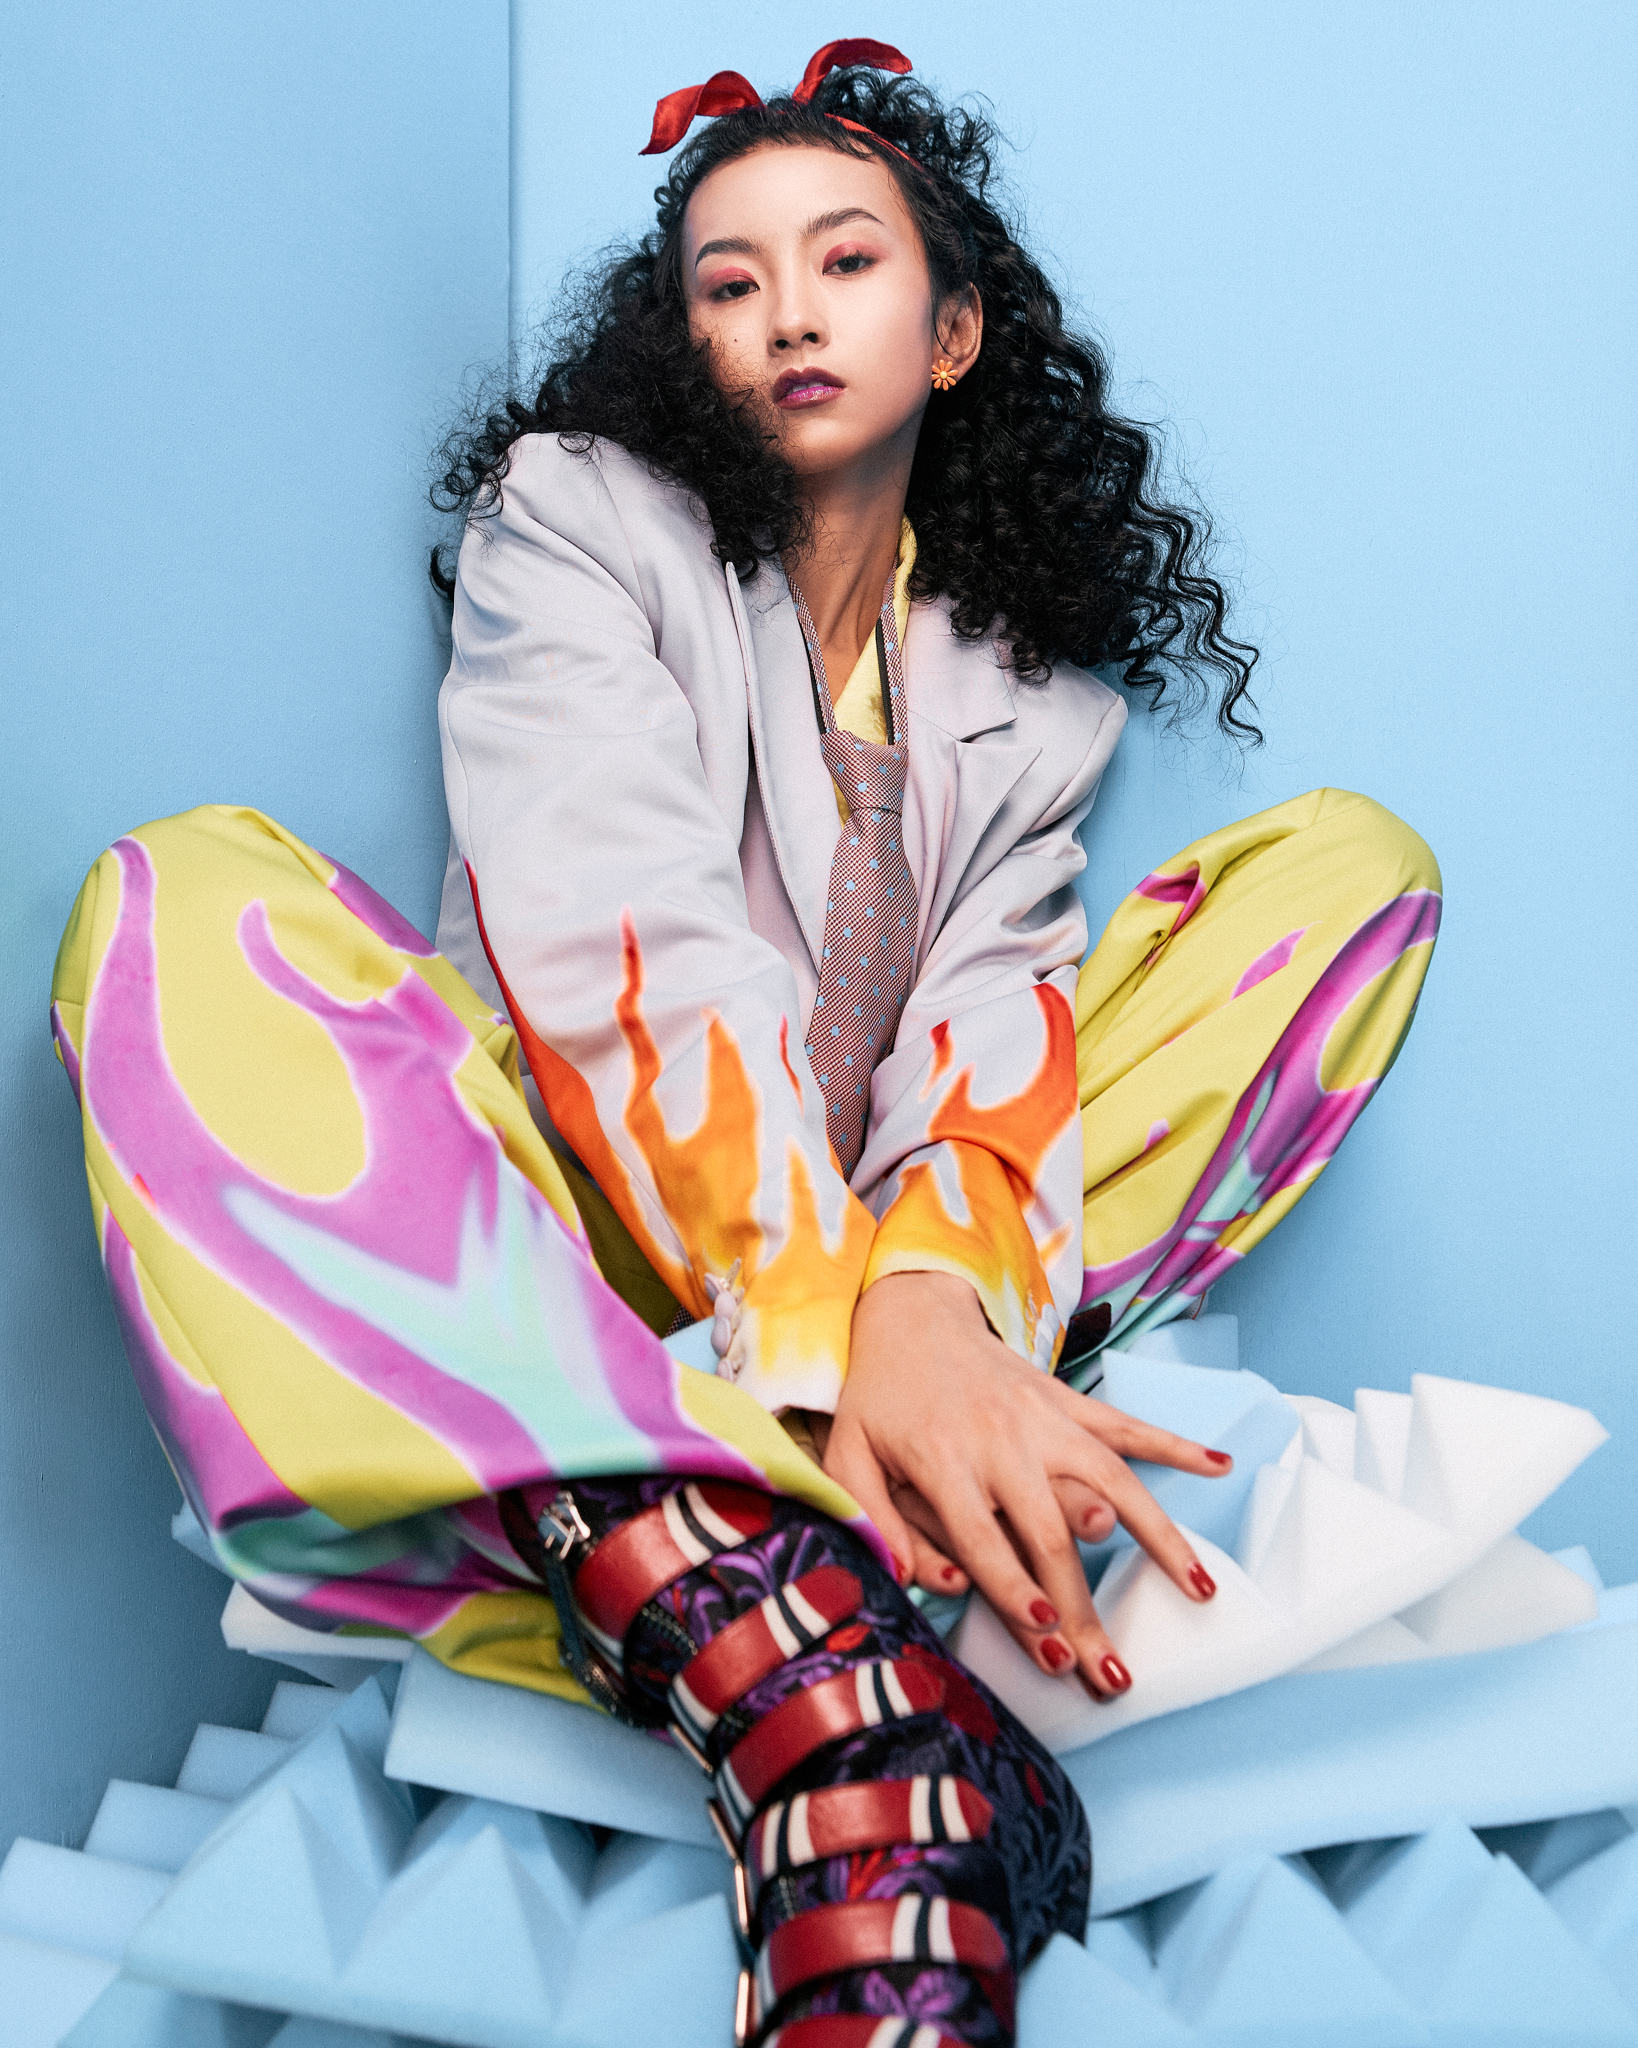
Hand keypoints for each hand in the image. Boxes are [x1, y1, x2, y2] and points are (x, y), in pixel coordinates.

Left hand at [819, 1271, 1230, 1697]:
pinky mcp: (1067, 1400)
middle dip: (1083, 1609)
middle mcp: (1002, 1441)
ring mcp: (1043, 1419)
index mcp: (943, 1460)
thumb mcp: (849, 1454)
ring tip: (1200, 1590)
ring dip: (1159, 1537)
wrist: (910, 1314)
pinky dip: (1175, 1445)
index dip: (1013, 1591)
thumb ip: (874, 1517)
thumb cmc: (879, 1398)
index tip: (1047, 1639)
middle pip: (1051, 1534)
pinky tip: (1218, 1466)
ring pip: (1112, 1482)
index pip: (982, 1539)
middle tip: (1112, 1674)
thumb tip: (918, 1579)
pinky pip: (1128, 1426)